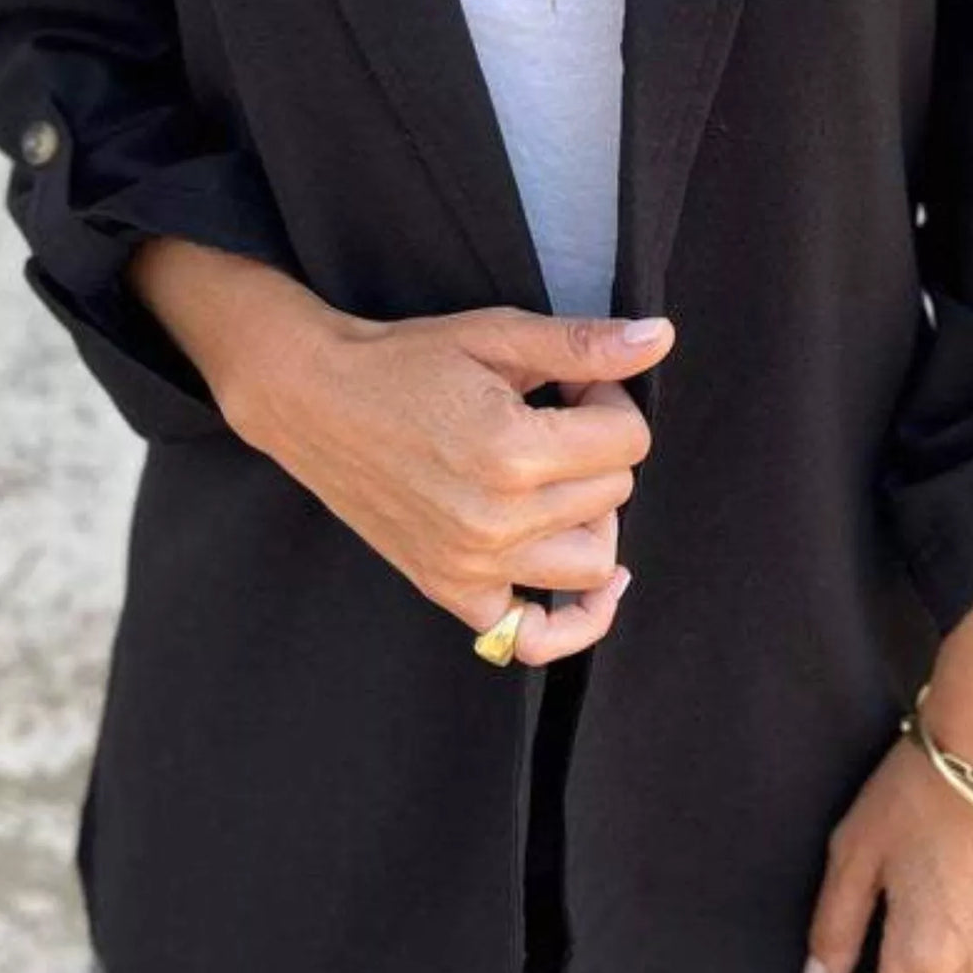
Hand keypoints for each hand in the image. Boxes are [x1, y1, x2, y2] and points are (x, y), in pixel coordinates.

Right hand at [228, 299, 674, 661]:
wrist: (312, 399)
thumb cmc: (403, 361)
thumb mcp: (496, 335)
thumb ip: (583, 345)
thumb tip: (660, 338)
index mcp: (513, 451)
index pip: (630, 441)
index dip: (610, 404)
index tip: (570, 389)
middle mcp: (497, 519)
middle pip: (616, 493)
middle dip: (597, 448)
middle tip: (549, 420)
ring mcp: (473, 564)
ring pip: (595, 561)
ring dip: (591, 517)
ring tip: (553, 481)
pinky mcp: (450, 588)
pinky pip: (531, 638)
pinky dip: (571, 622)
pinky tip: (595, 589)